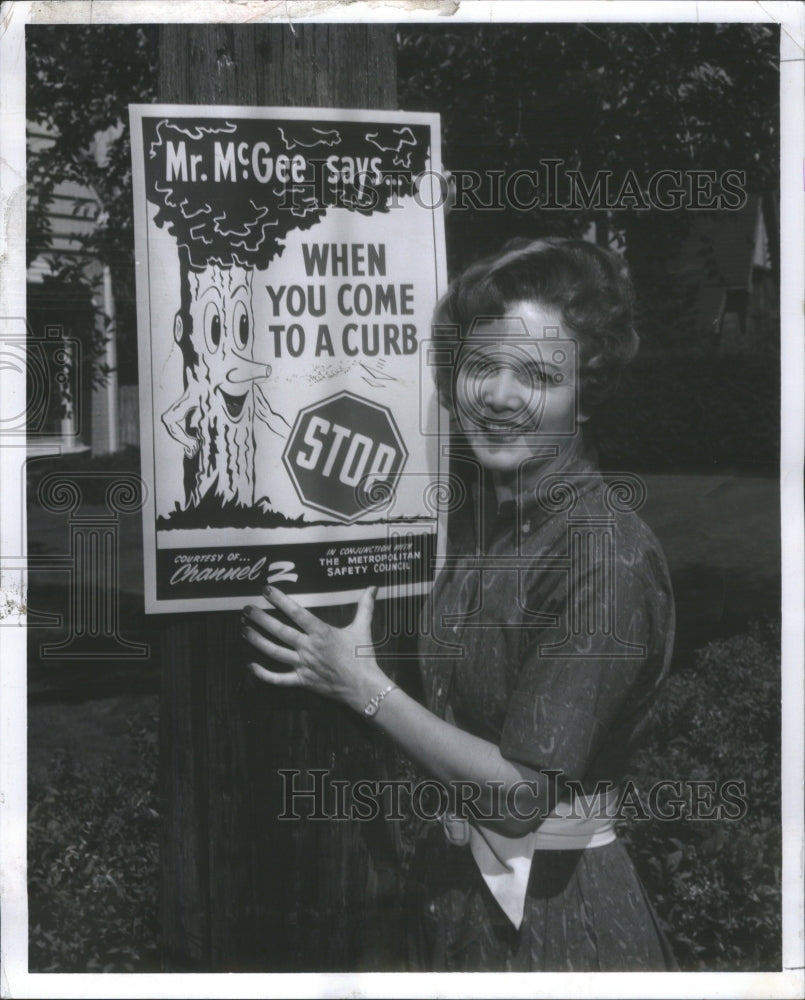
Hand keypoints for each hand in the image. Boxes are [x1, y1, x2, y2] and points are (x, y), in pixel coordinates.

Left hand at [241, 585, 388, 712]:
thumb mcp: (363, 628)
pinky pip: (279, 679)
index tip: (266, 590)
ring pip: (274, 652)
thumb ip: (365, 606)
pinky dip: (263, 674)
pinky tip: (250, 666)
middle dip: (261, 619)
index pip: (296, 612)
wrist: (364, 686)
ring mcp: (303, 665)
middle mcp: (309, 647)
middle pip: (279, 631)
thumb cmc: (363, 657)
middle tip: (246, 609)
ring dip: (257, 641)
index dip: (280, 600)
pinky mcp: (302, 681)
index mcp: (321, 632)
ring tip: (244, 630)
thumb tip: (373, 587)